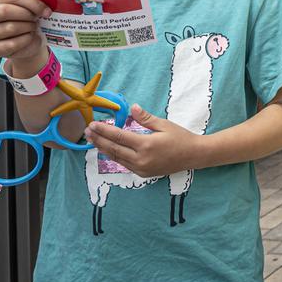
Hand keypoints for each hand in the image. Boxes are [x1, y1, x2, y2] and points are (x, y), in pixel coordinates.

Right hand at [0, 0, 49, 72]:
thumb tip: (45, 8)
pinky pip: (12, 44)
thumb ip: (35, 4)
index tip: (46, 10)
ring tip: (32, 28)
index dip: (33, 3)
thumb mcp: (31, 10)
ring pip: (10, 28)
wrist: (28, 43)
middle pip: (5, 11)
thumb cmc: (28, 22)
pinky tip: (28, 38)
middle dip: (27, 15)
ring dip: (28, 28)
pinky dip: (25, 41)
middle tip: (36, 19)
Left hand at [85, 104, 205, 177]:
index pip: (119, 137)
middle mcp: (141, 159)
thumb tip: (133, 107)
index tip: (93, 124)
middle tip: (87, 132)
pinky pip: (124, 164)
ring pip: (116, 158)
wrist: (194, 156)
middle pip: (113, 149)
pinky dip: (114, 156)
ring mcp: (141, 168)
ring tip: (92, 140)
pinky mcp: (143, 173)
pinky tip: (108, 150)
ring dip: (103, 148)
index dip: (104, 130)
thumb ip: (146, 118)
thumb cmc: (181, 137)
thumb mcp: (164, 124)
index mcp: (146, 145)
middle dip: (98, 140)